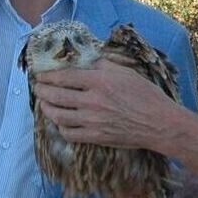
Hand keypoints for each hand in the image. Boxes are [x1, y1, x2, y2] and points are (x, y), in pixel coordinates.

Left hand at [33, 58, 182, 151]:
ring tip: (44, 104)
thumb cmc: (147, 95)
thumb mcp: (126, 72)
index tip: (40, 75)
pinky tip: (60, 122)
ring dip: (46, 108)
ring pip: (58, 115)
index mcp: (99, 81)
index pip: (64, 77)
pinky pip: (69, 133)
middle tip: (37, 88)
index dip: (48, 76)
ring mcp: (92, 121)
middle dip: (42, 91)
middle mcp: (92, 101)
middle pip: (56, 96)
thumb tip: (87, 61)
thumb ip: (104, 65)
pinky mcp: (95, 137)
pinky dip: (60, 127)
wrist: (159, 123)